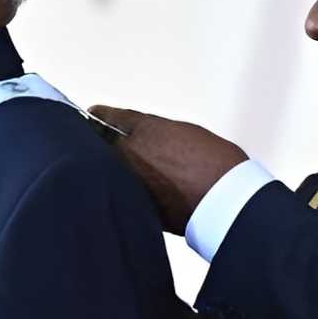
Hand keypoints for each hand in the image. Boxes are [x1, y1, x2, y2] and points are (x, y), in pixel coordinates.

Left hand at [89, 106, 246, 234]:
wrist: (224, 199)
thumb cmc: (215, 164)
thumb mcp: (186, 133)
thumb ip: (158, 133)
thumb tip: (148, 140)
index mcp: (143, 131)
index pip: (110, 117)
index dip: (100, 115)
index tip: (93, 114)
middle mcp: (131, 154)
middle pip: (101, 145)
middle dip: (100, 142)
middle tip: (100, 141)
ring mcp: (130, 181)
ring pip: (109, 170)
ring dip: (110, 166)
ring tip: (116, 166)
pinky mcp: (136, 204)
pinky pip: (122, 191)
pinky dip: (122, 188)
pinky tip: (129, 187)